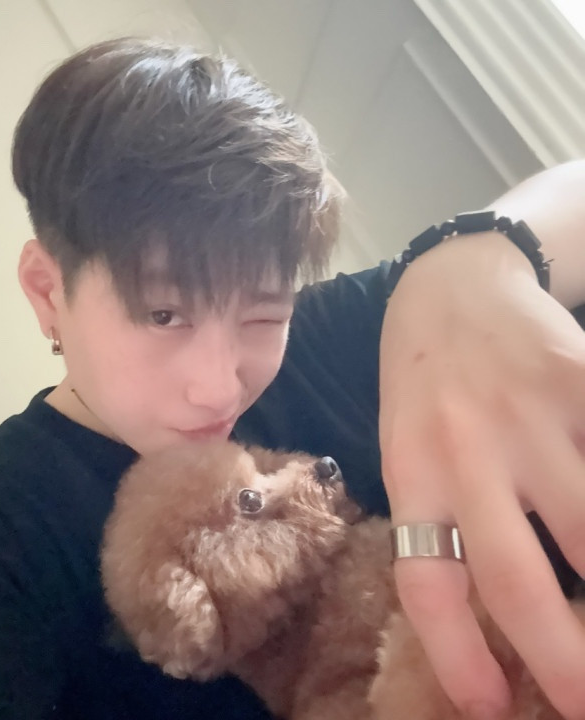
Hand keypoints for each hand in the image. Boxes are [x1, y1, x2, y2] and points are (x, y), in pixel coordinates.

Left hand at [379, 232, 584, 719]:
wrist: (452, 285)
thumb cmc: (423, 380)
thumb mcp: (406, 442)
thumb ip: (442, 510)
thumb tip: (496, 603)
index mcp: (410, 471)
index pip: (428, 582)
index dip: (459, 657)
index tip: (492, 708)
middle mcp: (465, 449)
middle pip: (516, 576)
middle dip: (563, 656)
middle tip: (584, 704)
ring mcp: (529, 415)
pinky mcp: (580, 378)